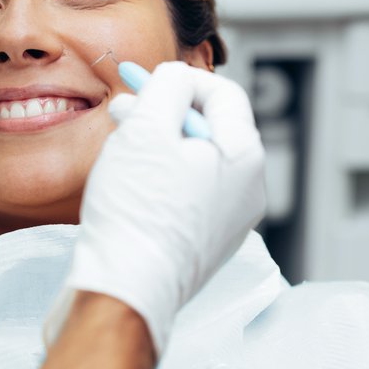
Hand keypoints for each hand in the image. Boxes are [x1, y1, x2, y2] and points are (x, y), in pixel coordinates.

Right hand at [51, 62, 265, 356]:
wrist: (126, 290)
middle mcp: (247, 190)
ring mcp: (229, 221)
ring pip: (195, 162)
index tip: (144, 82)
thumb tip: (178, 78)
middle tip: (125, 109)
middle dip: (166, 112)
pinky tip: (130, 184)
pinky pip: (188, 195)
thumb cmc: (137, 214)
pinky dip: (161, 179)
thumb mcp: (148, 127)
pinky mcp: (204, 244)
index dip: (181, 79)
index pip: (224, 93)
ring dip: (159, 144)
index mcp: (246, 158)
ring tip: (121, 145)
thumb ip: (168, 88)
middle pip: (210, 128)